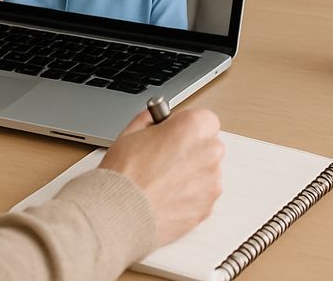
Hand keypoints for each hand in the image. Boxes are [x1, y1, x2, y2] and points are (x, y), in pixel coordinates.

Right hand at [99, 107, 223, 245]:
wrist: (121, 213)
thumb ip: (152, 120)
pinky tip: (166, 195)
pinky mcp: (208, 206)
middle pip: (208, 145)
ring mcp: (211, 182)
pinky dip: (190, 195)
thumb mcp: (131, 132)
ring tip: (162, 181)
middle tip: (164, 158)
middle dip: (191, 150)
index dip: (186, 126)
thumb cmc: (124, 175)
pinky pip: (203, 194)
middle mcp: (208, 153)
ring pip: (206, 172)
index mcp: (193, 128)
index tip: (174, 133)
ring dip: (191, 173)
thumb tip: (156, 119)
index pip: (205, 119)